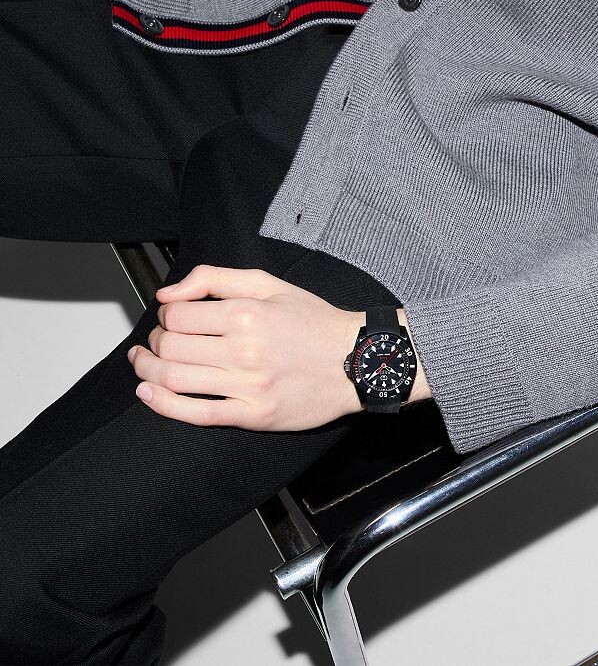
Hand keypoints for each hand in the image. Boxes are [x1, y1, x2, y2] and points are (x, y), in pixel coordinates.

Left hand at [127, 264, 431, 430]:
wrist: (357, 360)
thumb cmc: (314, 321)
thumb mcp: (268, 284)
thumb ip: (214, 279)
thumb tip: (168, 293)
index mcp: (246, 313)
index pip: (178, 315)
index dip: (165, 315)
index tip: (170, 317)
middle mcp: (244, 349)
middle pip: (171, 347)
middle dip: (155, 342)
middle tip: (158, 340)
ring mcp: (248, 385)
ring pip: (175, 380)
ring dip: (148, 372)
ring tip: (143, 365)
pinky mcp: (253, 414)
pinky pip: (198, 414)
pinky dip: (164, 405)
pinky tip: (148, 394)